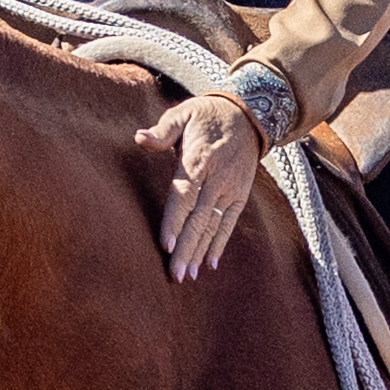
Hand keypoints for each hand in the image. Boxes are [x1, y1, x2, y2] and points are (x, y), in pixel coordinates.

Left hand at [135, 94, 261, 281]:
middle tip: (175, 274)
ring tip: (189, 276)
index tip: (165, 244)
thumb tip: (139, 137)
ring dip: (200, 252)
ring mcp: (231, 189)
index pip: (184, 195)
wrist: (249, 116)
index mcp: (199, 160)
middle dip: (186, 248)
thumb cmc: (205, 116)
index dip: (175, 221)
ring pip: (214, 226)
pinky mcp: (240, 196)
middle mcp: (218, 178)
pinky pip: (230, 224)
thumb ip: (162, 130)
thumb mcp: (183, 114)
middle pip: (199, 218)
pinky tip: (209, 264)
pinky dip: (220, 244)